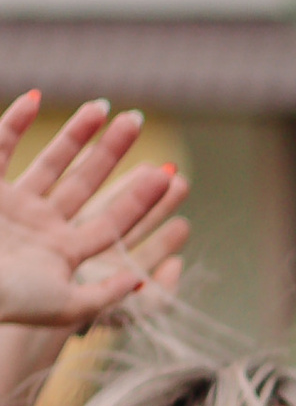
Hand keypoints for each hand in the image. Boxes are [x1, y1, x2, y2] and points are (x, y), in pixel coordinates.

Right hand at [0, 92, 189, 331]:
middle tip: (137, 121)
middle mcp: (41, 226)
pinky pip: (0, 147)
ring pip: (50, 162)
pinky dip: (14, 122)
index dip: (139, 198)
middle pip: (86, 184)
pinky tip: (35, 98)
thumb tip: (140, 277)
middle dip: (111, 153)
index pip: (111, 221)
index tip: (168, 174)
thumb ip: (104, 295)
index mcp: (63, 254)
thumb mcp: (66, 307)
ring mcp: (13, 206)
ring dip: (76, 134)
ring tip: (103, 107)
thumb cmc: (11, 302)